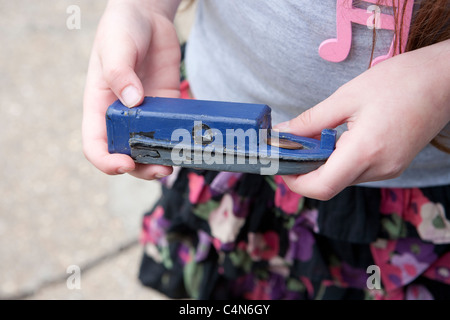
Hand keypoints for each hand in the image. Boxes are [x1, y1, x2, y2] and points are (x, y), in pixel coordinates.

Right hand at [82, 0, 180, 179]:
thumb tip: (133, 102)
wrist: (147, 16)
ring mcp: (144, 113)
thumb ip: (120, 73)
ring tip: (176, 164)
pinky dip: (177, 141)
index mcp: (98, 105)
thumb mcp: (115, 48)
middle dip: (141, 168)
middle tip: (161, 171)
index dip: (106, 160)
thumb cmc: (122, 29)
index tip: (124, 163)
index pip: (94, 144)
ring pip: (149, 147)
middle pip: (125, 153)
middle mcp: (120, 115)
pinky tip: (188, 145)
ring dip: (161, 160)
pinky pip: (169, 129)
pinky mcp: (165, 106)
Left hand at [275, 39, 449, 199]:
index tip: (279, 165)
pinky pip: (358, 171)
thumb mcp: (346, 97)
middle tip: (289, 148)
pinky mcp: (393, 164)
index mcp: (365, 151)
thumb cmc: (400, 81)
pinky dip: (339, 160)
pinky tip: (334, 139)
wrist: (445, 79)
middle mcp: (379, 168)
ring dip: (322, 165)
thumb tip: (281, 134)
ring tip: (311, 138)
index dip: (295, 182)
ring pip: (343, 179)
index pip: (322, 187)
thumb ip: (310, 121)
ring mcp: (389, 169)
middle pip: (330, 184)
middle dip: (304, 171)